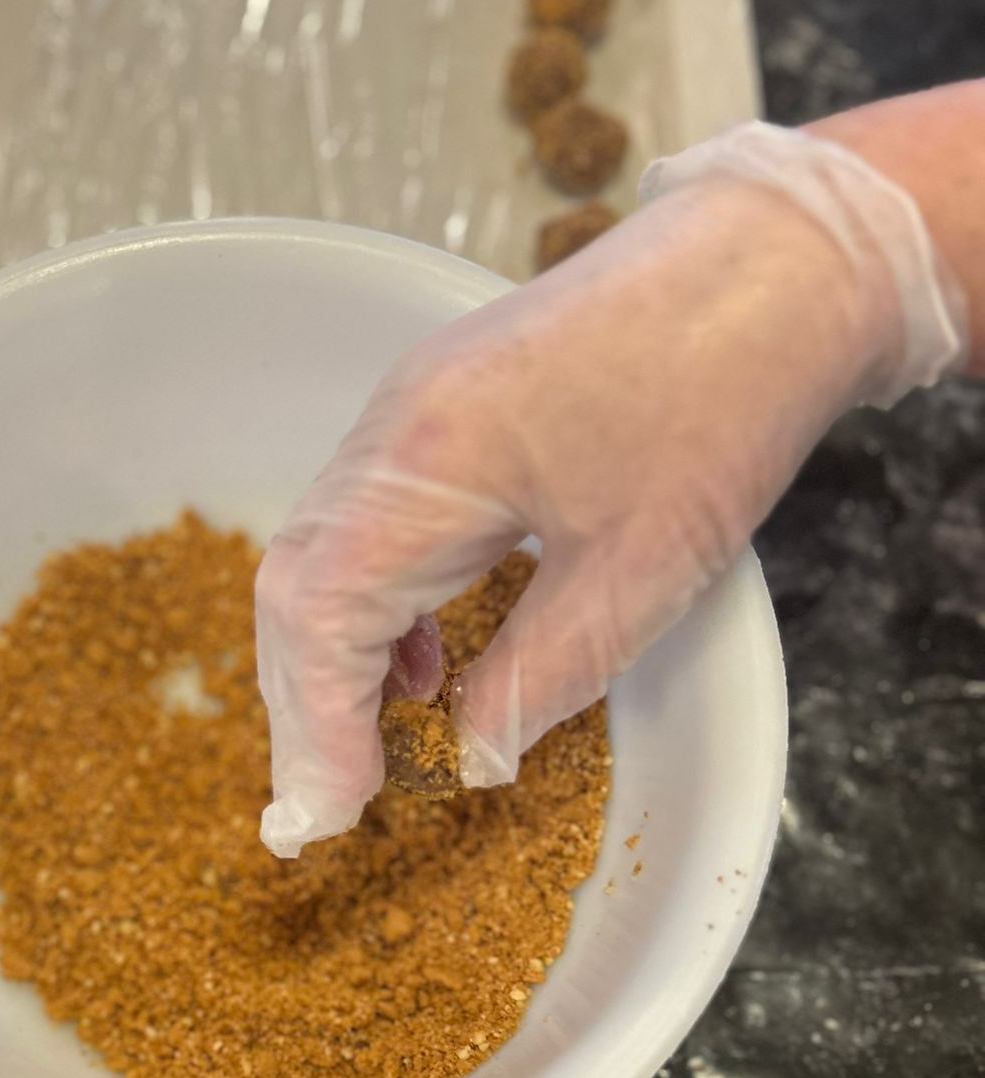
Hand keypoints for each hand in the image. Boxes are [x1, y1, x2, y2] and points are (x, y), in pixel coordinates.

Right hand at [254, 120, 966, 857]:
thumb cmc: (720, 400)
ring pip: (324, 551)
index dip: (316, 726)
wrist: (779, 263)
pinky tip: (419, 659)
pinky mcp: (444, 406)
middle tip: (328, 803)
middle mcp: (393, 426)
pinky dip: (373, 603)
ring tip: (370, 747)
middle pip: (298, 582)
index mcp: (427, 461)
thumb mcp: (638, 573)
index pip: (320, 614)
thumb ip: (536, 678)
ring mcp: (411, 408)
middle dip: (305, 702)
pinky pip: (369, 518)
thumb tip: (468, 758)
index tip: (333, 814)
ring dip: (333, 656)